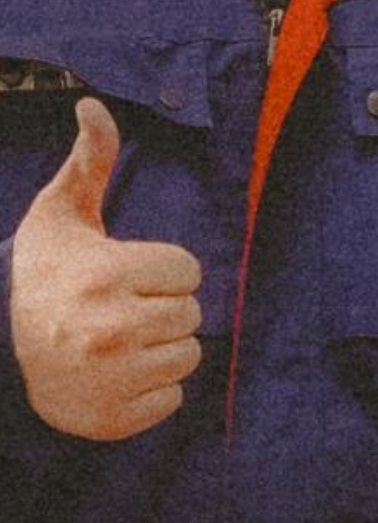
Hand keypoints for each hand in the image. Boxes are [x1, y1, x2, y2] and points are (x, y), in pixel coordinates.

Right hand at [10, 98, 202, 439]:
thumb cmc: (40, 271)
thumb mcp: (60, 212)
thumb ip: (91, 158)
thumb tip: (94, 102)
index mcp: (107, 275)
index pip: (189, 272)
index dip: (163, 269)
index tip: (126, 273)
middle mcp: (112, 330)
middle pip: (191, 315)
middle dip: (164, 307)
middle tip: (121, 307)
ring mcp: (111, 380)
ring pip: (186, 357)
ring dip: (162, 347)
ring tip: (118, 339)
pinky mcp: (111, 419)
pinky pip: (170, 400)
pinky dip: (150, 390)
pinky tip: (115, 373)